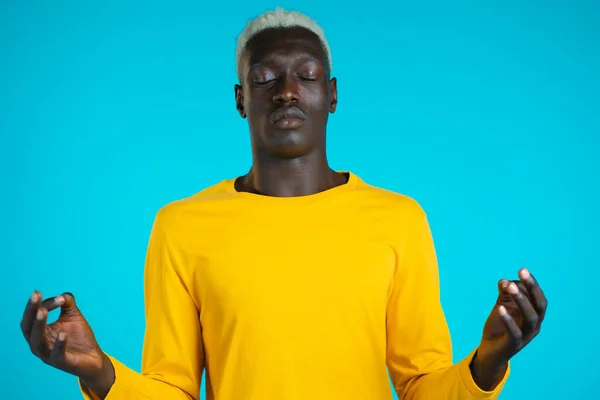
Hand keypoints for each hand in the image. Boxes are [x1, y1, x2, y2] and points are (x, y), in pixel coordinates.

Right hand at [20, 291, 114, 396]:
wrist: (94, 356)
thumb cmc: (79, 336)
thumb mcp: (73, 315)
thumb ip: (67, 303)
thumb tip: (63, 295)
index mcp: (39, 332)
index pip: (33, 316)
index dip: (41, 303)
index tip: (58, 297)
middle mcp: (39, 344)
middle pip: (28, 328)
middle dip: (31, 311)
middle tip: (36, 295)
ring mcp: (49, 355)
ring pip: (37, 342)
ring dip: (39, 325)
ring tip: (43, 311)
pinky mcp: (61, 362)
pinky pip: (57, 354)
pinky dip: (59, 344)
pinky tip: (63, 333)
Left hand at [471, 268, 547, 389]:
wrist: (490, 352)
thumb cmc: (499, 327)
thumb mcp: (502, 307)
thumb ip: (504, 294)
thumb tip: (504, 281)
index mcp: (534, 315)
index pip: (538, 298)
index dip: (532, 284)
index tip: (522, 270)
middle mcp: (534, 326)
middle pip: (539, 305)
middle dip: (532, 287)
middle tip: (522, 271)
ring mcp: (525, 336)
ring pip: (530, 318)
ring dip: (521, 300)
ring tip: (510, 286)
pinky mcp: (513, 345)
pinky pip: (514, 333)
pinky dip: (508, 320)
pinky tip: (500, 307)